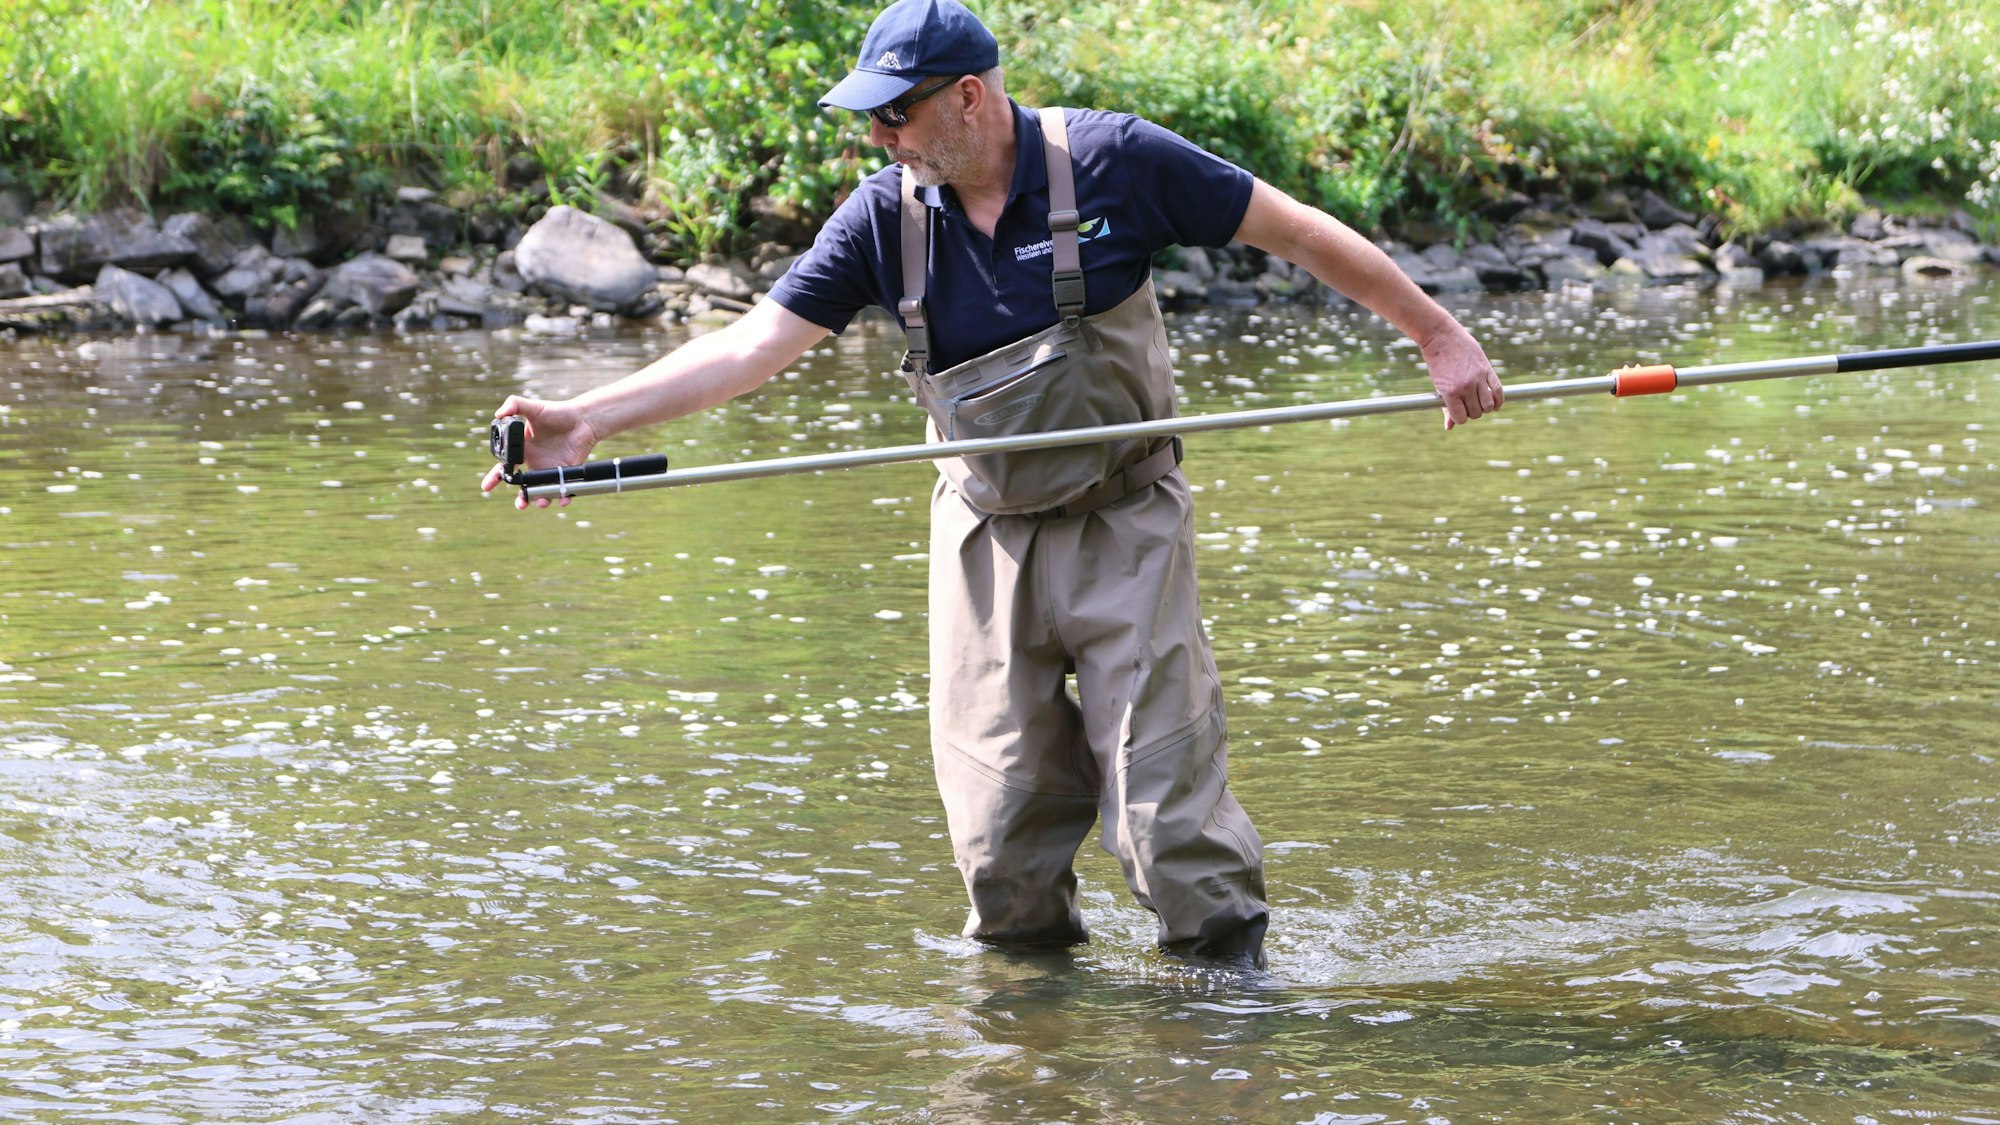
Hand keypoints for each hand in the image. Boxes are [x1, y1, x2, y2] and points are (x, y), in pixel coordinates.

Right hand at [479, 395, 600, 508]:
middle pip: (524, 486)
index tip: (487, 487)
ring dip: (541, 500)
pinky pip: (564, 489)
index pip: (506, 467)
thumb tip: (498, 414)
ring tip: (541, 502)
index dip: (495, 477)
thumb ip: (514, 405)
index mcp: (523, 451)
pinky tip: (563, 500)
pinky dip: (563, 497)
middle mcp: (535, 463)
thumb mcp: (533, 407)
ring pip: (543, 491)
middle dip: (521, 498)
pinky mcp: (567, 473)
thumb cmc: (557, 412)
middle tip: (520, 504)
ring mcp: (551, 470)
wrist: (583, 418)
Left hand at [1421, 327, 1503, 429]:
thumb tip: (1449, 427)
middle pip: (1476, 413)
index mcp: (1451, 392)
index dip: (1459, 417)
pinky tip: (1495, 404)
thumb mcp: (1438, 385)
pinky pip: (1498, 391)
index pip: (1461, 418)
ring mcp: (1478, 378)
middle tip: (1466, 403)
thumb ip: (1445, 406)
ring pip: (1488, 406)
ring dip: (1484, 408)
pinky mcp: (1487, 369)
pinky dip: (1499, 401)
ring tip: (1478, 402)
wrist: (1441, 337)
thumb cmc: (1437, 362)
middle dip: (1471, 412)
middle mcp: (1466, 386)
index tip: (1457, 411)